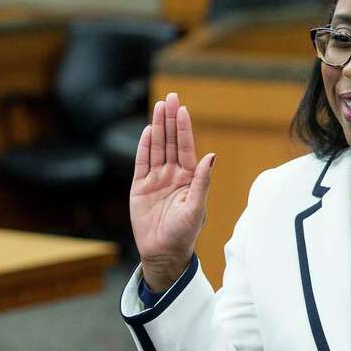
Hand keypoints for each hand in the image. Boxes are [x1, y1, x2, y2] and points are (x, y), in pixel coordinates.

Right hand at [129, 92, 214, 289]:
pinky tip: (147, 131)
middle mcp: (173, 175)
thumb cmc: (184, 234)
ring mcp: (156, 180)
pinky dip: (144, 147)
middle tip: (171, 97)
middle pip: (171, 142)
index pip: (186, 147)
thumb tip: (210, 156)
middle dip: (171, 119)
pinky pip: (141, 163)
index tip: (183, 109)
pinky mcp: (140, 188)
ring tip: (159, 106)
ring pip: (157, 148)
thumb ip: (202, 181)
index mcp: (188, 178)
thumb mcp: (196, 208)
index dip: (184, 128)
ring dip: (158, 127)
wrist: (164, 253)